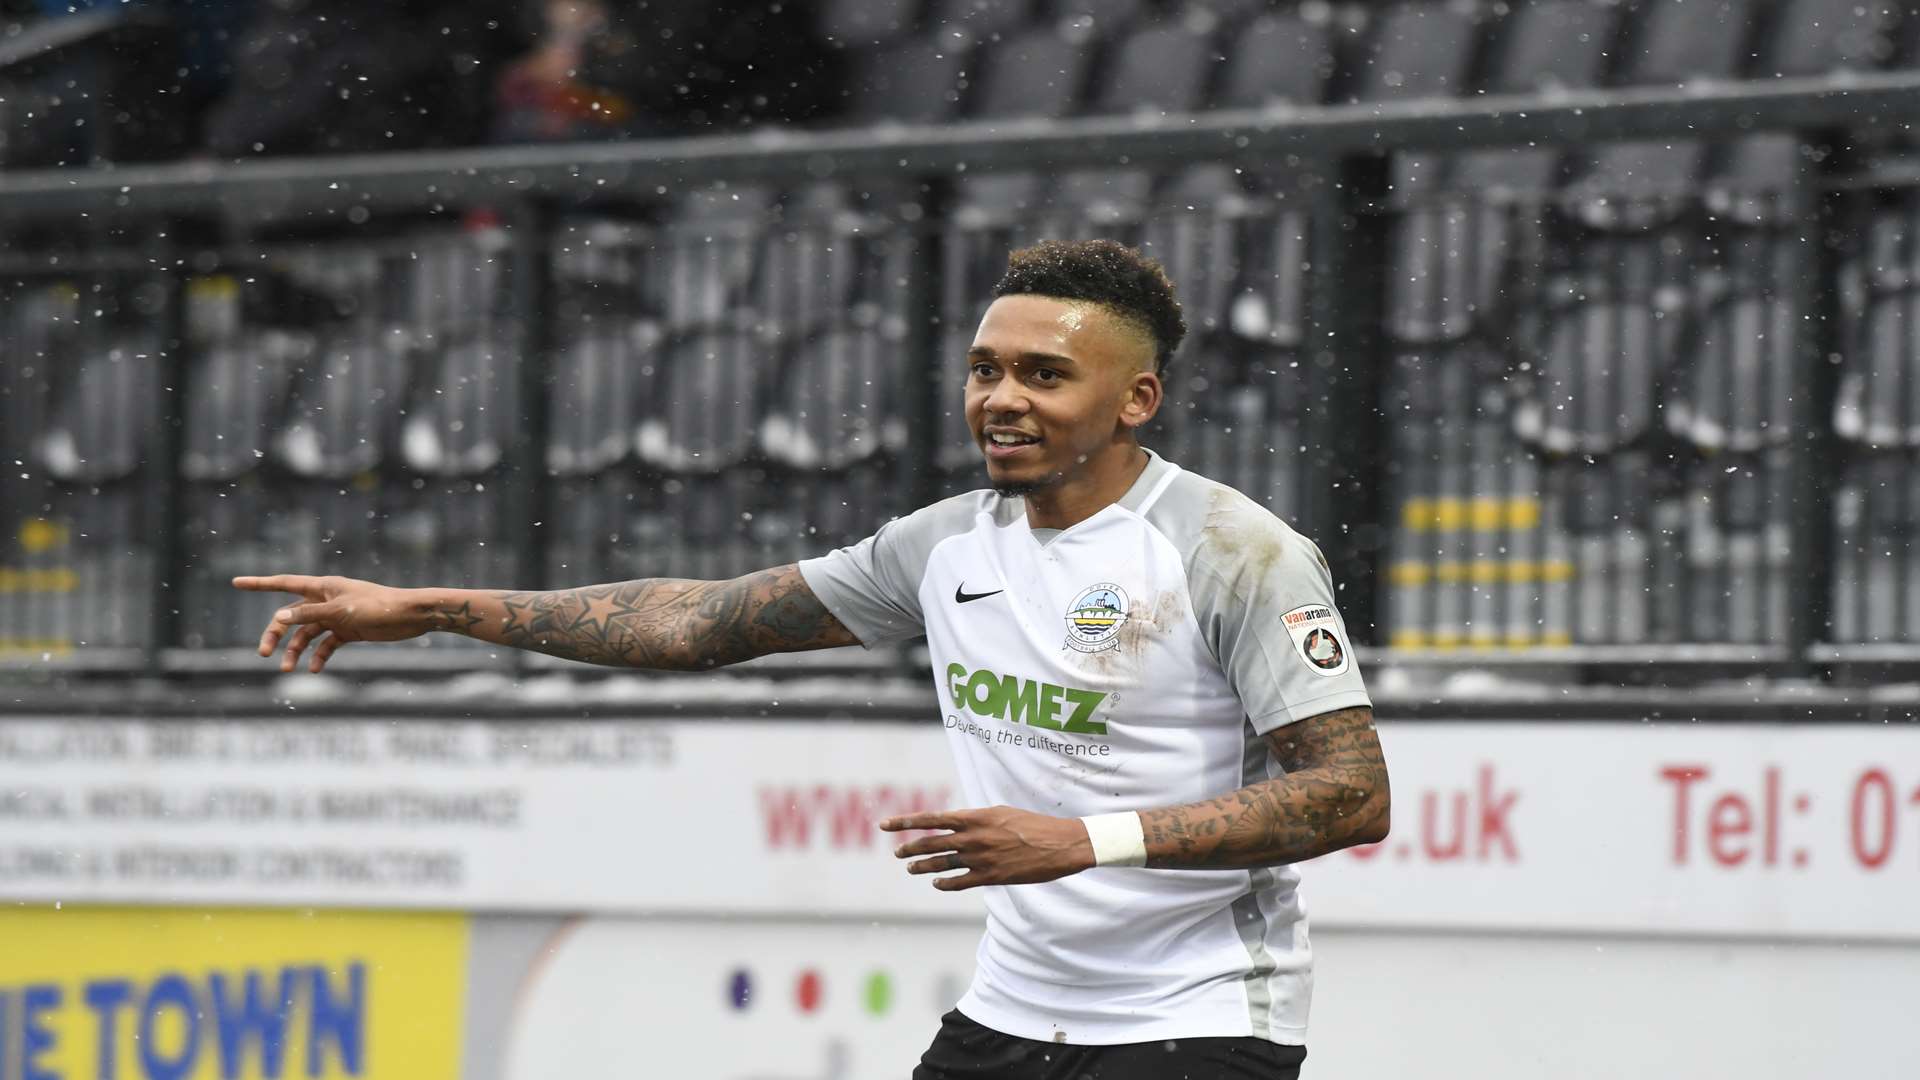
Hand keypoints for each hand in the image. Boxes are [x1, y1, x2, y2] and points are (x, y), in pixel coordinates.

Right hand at [231, 574, 426, 672]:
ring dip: (296, 651)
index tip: (236, 582)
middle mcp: (326, 600)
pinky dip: (319, 656)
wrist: (410, 616)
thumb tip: (279, 618)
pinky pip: (327, 644)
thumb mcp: (341, 612)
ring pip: (307, 633)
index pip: (284, 583)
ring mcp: (337, 616)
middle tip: (264, 653)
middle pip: (291, 616)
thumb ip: (310, 615)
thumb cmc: (378, 607)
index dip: (259, 584)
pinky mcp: (349, 631)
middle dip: (276, 634)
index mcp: (322, 587)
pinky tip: (315, 670)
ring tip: (287, 669)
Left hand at [879, 805, 1095, 891]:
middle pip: (931, 842)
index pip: (932, 818)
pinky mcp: (991, 877)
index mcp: (976, 817)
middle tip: (898, 853)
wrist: (1060, 844)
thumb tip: (959, 824)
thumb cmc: (1033, 825)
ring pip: (941, 863)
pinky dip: (944, 882)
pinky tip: (936, 882)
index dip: (906, 822)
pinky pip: (959, 882)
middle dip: (910, 847)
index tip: (886, 824)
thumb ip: (977, 819)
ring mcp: (981, 858)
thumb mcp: (1001, 813)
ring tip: (910, 868)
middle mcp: (974, 837)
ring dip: (922, 866)